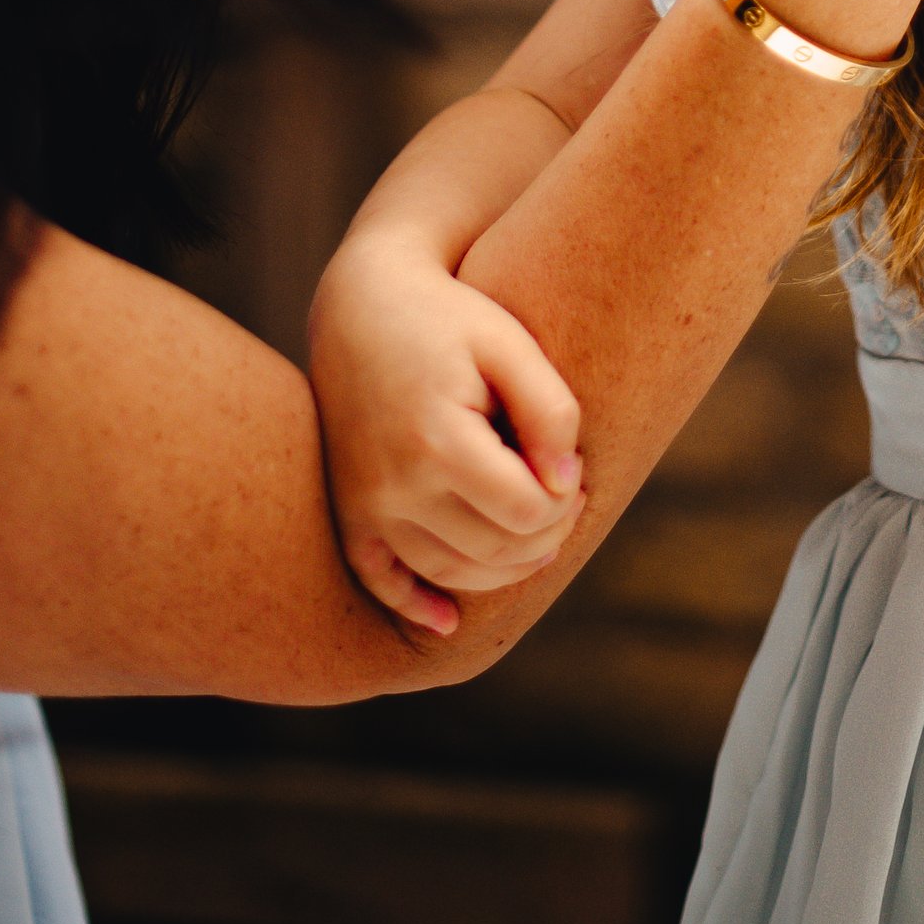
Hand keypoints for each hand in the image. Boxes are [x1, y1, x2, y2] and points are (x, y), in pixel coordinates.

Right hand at [308, 236, 584, 637]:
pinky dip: (414, 604)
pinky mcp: (348, 509)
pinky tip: (447, 622)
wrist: (363, 301)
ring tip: (536, 538)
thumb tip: (568, 486)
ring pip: (445, 571)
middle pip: (490, 548)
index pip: (525, 511)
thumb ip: (551, 412)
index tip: (576, 475)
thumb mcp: (511, 345)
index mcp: (438, 439)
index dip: (565, 503)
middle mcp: (393, 482)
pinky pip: (378, 579)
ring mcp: (363, 503)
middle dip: (543, 537)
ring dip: (501, 570)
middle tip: (566, 505)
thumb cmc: (451, 318)